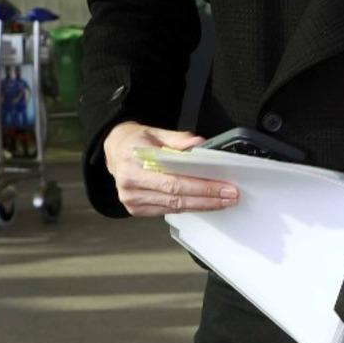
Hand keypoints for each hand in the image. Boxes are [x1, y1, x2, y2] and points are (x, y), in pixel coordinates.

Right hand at [103, 122, 237, 218]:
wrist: (114, 151)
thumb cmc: (135, 141)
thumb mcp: (155, 132)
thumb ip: (178, 139)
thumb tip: (200, 145)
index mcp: (134, 159)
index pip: (173, 179)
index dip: (201, 186)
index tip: (223, 186)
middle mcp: (130, 182)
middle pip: (176, 196)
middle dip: (207, 198)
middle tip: (230, 196)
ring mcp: (131, 199)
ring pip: (174, 207)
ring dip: (201, 205)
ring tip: (223, 201)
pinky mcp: (135, 209)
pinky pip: (167, 210)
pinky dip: (188, 208)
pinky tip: (203, 204)